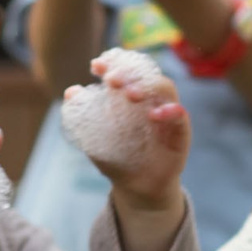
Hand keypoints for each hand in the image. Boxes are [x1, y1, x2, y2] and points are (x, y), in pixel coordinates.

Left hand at [77, 54, 190, 209]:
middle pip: (145, 73)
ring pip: (165, 88)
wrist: (135, 188)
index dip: (113, 63)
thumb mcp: (95, 139)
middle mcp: (150, 100)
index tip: (96, 66)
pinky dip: (170, 110)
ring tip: (130, 94)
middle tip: (111, 79)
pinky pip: (180, 114)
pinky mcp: (180, 132)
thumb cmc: (116, 158)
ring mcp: (166, 114)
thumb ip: (84, 116)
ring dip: (148, 86)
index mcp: (129, 96)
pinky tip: (153, 115)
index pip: (125, 70)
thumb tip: (70, 92)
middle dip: (128, 71)